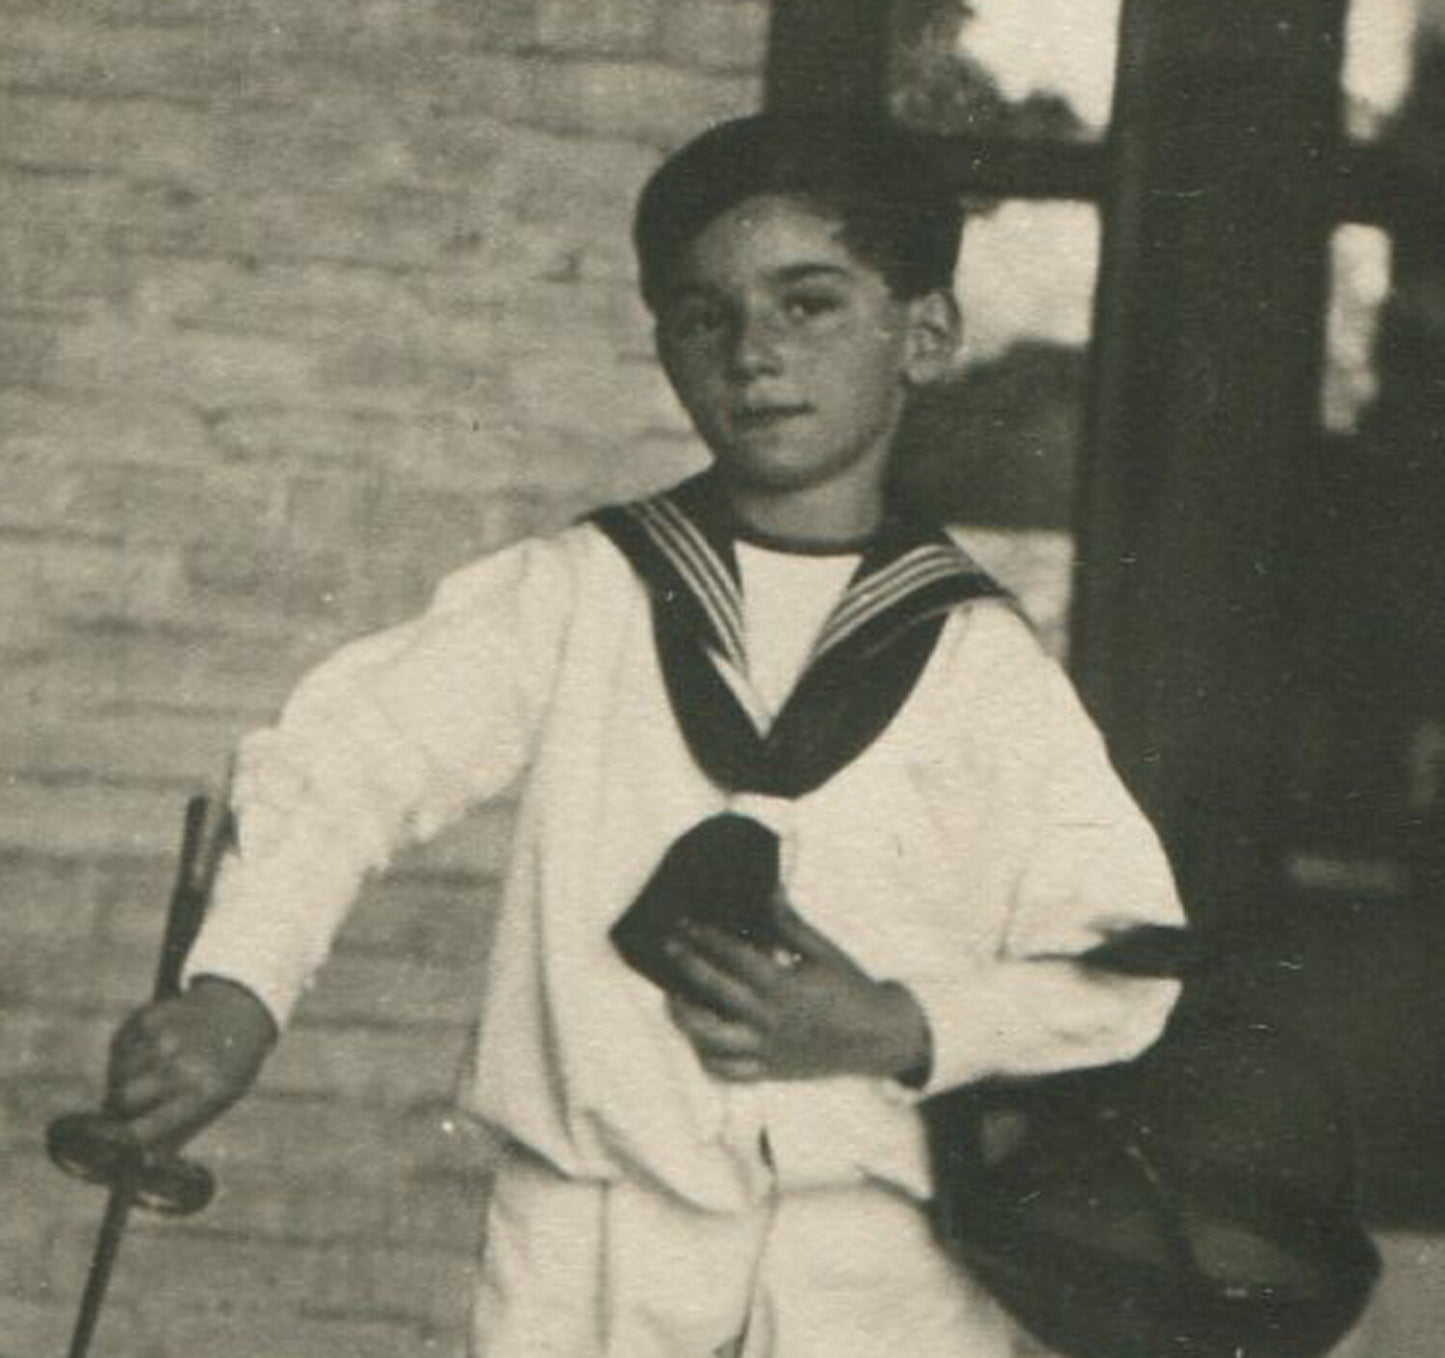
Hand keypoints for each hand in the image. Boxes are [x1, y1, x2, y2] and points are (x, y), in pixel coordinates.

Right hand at [106, 976, 277, 1150]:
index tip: (121, 1139)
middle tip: (132, 1104)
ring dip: (124, 1076)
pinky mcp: (150, 1017)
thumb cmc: (228, 1065)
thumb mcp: (217, 1102)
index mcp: (203, 1093)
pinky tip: (149, 1049)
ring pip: (119, 1072)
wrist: (242, 1010)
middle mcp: (182, 1065)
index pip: (143, 1130)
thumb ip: (178, 1133)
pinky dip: (127, 1052)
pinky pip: (120, 1046)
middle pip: (124, 1098)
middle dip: (122, 1104)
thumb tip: (140, 1164)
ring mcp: (164, 1039)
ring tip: (148, 1072)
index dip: (126, 1139)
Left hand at [662, 895, 929, 1083]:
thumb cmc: (851, 989)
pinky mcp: (769, 1071)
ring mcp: (767, 1050)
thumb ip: (790, 925)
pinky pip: (728, 1073)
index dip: (708, 938)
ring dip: (686, 1018)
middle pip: (715, 992)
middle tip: (668, 946)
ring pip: (711, 1040)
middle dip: (687, 965)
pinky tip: (698, 1040)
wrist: (880, 1037)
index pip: (735, 958)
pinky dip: (707, 1058)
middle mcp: (770, 1020)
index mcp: (785, 987)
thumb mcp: (824, 953)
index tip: (687, 923)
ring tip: (673, 997)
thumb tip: (769, 891)